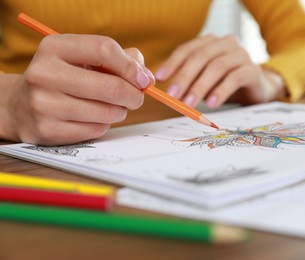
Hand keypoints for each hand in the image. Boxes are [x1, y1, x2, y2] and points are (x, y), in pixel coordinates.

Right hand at [0, 34, 153, 144]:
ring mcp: (43, 104)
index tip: (143, 79)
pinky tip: (93, 118)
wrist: (20, 104)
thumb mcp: (83, 58)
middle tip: (136, 98)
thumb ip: (119, 60)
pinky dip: (104, 125)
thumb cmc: (63, 77)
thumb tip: (146, 78)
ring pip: (107, 112)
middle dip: (133, 95)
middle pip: (110, 87)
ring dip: (119, 111)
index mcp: (55, 48)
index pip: (104, 49)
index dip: (131, 67)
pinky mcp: (48, 130)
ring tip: (111, 107)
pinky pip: (96, 130)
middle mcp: (44, 74)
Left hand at [155, 34, 285, 107]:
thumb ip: (189, 81)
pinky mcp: (253, 70)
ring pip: (217, 67)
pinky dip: (221, 91)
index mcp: (210, 43)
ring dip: (200, 86)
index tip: (160, 78)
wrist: (258, 88)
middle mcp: (226, 44)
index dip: (172, 63)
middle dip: (184, 76)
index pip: (188, 49)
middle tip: (173, 95)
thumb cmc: (226, 83)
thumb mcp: (204, 80)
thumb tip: (169, 93)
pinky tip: (211, 103)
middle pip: (201, 57)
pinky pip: (235, 78)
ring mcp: (241, 55)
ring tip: (189, 103)